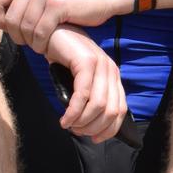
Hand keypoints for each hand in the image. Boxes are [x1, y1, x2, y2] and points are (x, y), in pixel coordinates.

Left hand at [0, 0, 132, 53]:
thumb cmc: (76, 0)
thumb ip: (27, 2)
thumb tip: (2, 21)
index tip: (11, 29)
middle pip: (9, 18)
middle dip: (16, 36)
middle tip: (28, 42)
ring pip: (24, 27)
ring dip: (30, 42)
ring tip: (39, 46)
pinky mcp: (59, 5)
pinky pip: (40, 32)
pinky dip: (41, 44)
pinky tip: (46, 46)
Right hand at [45, 26, 128, 142]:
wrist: (51, 33)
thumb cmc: (63, 59)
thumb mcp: (80, 80)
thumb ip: (89, 96)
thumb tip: (88, 126)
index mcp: (113, 77)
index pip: (121, 110)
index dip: (109, 129)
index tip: (94, 139)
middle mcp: (111, 71)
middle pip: (111, 111)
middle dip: (94, 127)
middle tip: (77, 131)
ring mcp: (100, 65)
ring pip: (98, 105)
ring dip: (82, 122)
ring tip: (69, 125)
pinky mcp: (86, 62)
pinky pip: (82, 95)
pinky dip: (73, 112)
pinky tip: (64, 119)